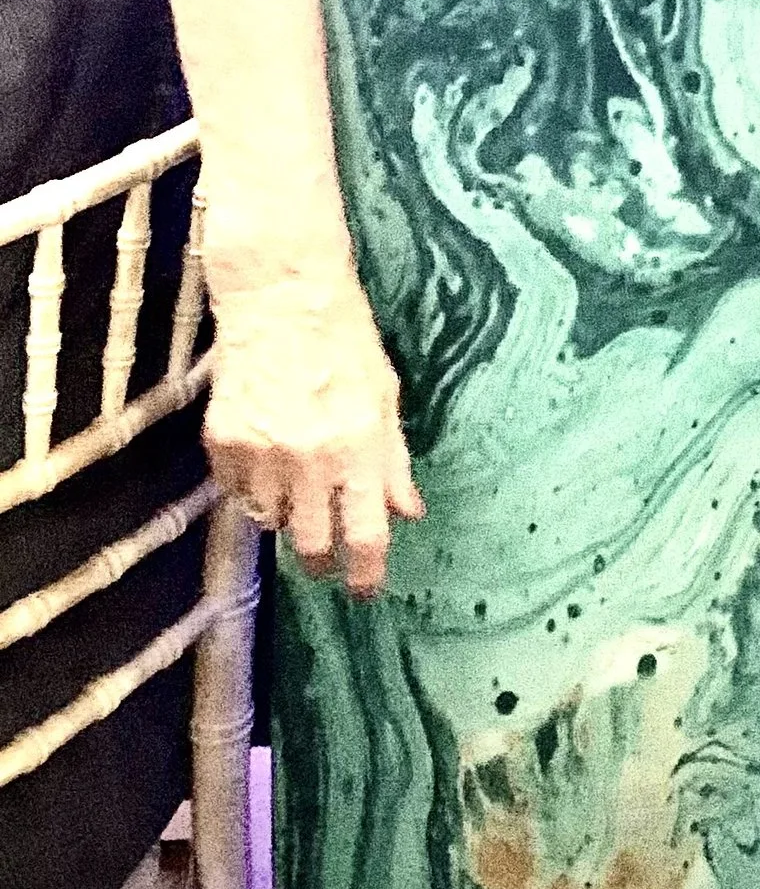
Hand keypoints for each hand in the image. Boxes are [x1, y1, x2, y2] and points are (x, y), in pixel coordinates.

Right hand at [203, 257, 422, 596]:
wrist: (280, 298)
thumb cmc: (346, 339)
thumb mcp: (386, 397)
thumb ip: (394, 461)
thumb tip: (408, 513)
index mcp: (358, 448)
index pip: (364, 535)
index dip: (364, 574)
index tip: (364, 590)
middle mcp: (308, 459)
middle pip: (310, 545)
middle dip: (321, 560)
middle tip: (326, 558)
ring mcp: (260, 453)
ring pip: (269, 522)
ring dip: (286, 518)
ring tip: (296, 490)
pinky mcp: (222, 441)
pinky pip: (235, 490)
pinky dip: (251, 489)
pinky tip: (265, 462)